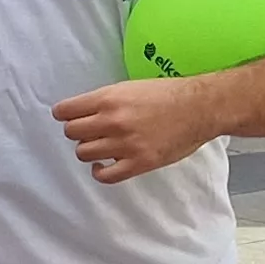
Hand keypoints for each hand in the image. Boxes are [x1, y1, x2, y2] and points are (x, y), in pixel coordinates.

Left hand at [49, 76, 226, 184]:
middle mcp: (113, 122)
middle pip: (71, 133)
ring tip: (100, 146)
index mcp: (108, 99)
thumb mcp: (129, 88)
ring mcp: (125, 144)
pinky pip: (105, 176)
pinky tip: (103, 166)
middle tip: (90, 131)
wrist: (200, 107)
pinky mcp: (138, 163)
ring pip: (84, 153)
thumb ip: (105, 101)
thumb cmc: (167, 94)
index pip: (65, 111)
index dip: (65, 114)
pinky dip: (99, 172)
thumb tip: (83, 113)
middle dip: (78, 132)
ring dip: (89, 150)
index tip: (68, 117)